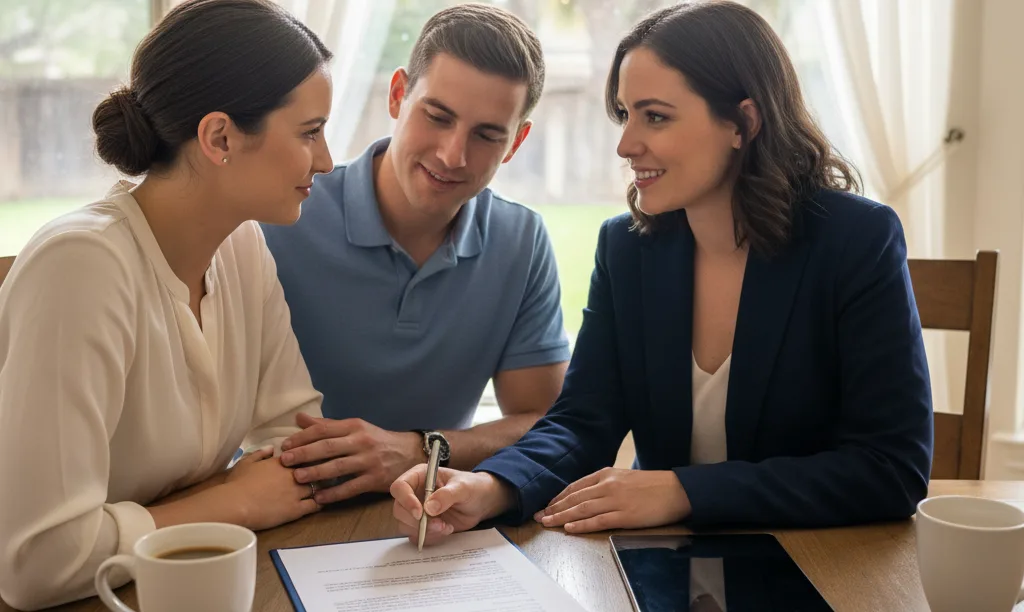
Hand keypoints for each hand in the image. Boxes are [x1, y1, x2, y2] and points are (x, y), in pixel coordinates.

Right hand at [221, 447, 320, 530]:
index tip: (315, 457)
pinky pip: (315, 504)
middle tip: (328, 470)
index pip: (303, 455)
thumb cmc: (238, 483)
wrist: (236, 504)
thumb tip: (271, 447)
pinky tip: (323, 501)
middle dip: (321, 469)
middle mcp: (293, 474)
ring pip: (318, 486)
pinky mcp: (296, 509)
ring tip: (329, 486)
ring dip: (323, 486)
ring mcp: (296, 492)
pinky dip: (321, 502)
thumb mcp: (246, 463)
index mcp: (282, 462)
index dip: (309, 457)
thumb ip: (260, 453)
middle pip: (315, 469)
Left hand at [280, 413, 423, 502]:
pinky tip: (319, 498)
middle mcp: (361, 441)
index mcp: (354, 426)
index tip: (285, 445)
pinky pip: (351, 488)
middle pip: (328, 447)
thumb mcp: (355, 428)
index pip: (324, 430)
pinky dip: (334, 493)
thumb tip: (300, 419)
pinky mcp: (375, 479)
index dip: (303, 437)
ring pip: (338, 467)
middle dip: (304, 454)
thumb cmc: (376, 440)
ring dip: (316, 473)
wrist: (409, 453)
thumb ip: (327, 425)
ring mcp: (369, 461)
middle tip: (285, 461)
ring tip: (298, 478)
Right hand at [389, 466, 514, 546]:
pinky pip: (416, 536)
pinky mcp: (423, 526)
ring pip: (405, 525)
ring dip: (425, 531)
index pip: (400, 487)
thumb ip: (447, 495)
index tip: (420, 513)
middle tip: (439, 524)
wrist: (481, 502)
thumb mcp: (463, 487)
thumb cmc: (472, 487)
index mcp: (420, 476)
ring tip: (446, 527)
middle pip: (399, 510)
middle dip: (417, 522)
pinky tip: (446, 530)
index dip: (406, 500)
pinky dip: (430, 538)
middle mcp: (414, 493)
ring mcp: (417, 511)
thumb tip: (429, 508)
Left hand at [534, 468, 690, 533]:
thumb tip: (589, 494)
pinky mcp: (625, 515)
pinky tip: (569, 528)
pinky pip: (598, 521)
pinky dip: (582, 525)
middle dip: (554, 507)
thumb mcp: (625, 477)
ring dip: (562, 517)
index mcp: (607, 474)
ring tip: (548, 523)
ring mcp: (616, 500)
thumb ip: (607, 484)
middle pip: (575, 498)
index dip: (559, 497)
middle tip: (539, 516)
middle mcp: (608, 485)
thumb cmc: (653, 485)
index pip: (576, 486)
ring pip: (582, 509)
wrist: (677, 490)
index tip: (547, 504)